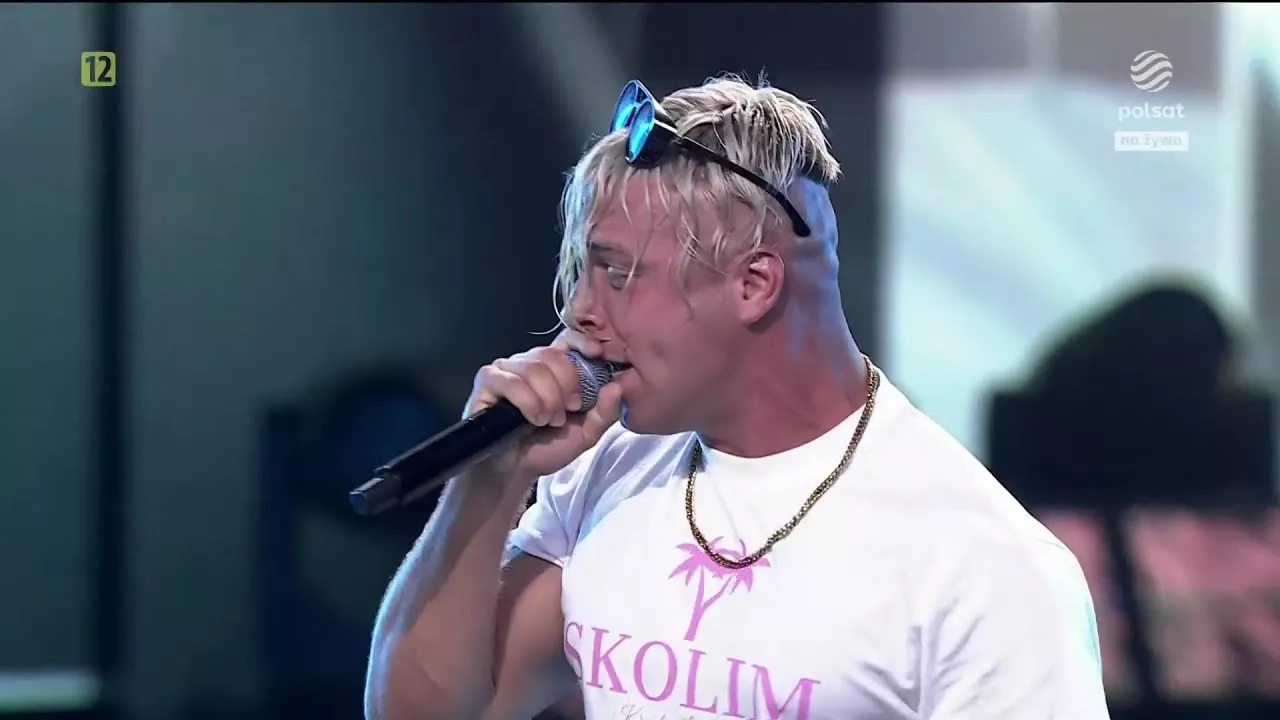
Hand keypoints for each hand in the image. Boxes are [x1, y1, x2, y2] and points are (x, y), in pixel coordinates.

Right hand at [462, 328, 622, 480]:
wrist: (515, 471)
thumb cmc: (546, 448)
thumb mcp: (585, 433)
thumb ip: (604, 412)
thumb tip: (618, 386)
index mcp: (554, 369)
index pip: (568, 338)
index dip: (582, 342)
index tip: (596, 354)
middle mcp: (529, 362)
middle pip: (553, 355)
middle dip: (564, 388)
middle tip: (564, 413)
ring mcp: (506, 369)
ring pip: (533, 368)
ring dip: (545, 400)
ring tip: (545, 421)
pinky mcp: (487, 380)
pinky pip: (510, 381)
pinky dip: (526, 402)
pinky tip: (529, 419)